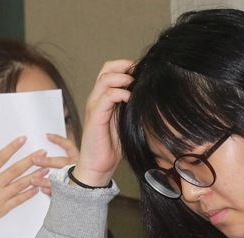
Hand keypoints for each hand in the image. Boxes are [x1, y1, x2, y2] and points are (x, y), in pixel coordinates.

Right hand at [0, 136, 47, 237]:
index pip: (1, 157)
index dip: (13, 147)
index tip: (23, 139)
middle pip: (16, 169)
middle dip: (31, 160)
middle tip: (42, 153)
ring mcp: (1, 197)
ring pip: (21, 184)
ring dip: (35, 175)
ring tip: (46, 168)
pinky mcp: (4, 208)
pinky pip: (20, 200)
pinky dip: (30, 194)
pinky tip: (38, 188)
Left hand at [30, 133, 79, 194]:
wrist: (87, 189)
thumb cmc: (77, 173)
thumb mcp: (72, 160)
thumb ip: (64, 151)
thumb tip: (48, 139)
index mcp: (77, 158)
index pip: (69, 146)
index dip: (59, 140)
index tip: (47, 136)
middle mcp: (77, 168)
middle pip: (62, 162)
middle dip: (48, 161)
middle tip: (35, 160)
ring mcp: (75, 180)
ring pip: (59, 179)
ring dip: (45, 180)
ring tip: (33, 180)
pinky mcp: (71, 191)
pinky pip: (61, 192)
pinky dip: (51, 191)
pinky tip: (42, 190)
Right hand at [71, 60, 134, 187]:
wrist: (98, 166)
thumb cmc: (113, 147)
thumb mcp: (126, 122)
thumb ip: (132, 108)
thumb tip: (149, 96)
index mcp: (103, 98)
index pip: (110, 71)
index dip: (125, 65)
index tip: (142, 70)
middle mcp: (96, 99)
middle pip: (106, 69)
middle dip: (124, 66)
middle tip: (140, 71)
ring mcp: (94, 107)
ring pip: (105, 79)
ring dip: (122, 77)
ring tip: (135, 83)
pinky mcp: (95, 117)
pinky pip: (105, 97)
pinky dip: (119, 93)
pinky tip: (129, 98)